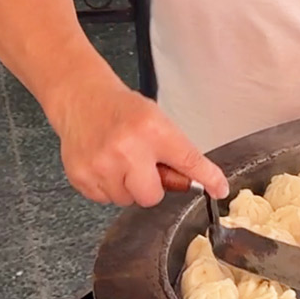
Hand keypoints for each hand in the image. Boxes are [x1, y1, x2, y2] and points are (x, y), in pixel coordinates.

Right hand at [48, 73, 227, 207]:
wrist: (82, 98)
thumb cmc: (123, 110)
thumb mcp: (157, 120)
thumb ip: (175, 151)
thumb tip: (194, 183)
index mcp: (152, 130)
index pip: (188, 161)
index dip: (207, 178)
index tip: (219, 189)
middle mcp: (127, 149)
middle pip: (152, 196)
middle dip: (151, 187)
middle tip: (143, 167)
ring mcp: (101, 165)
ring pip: (126, 200)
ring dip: (127, 187)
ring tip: (120, 161)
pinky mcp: (80, 176)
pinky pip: (104, 199)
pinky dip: (107, 186)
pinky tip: (104, 164)